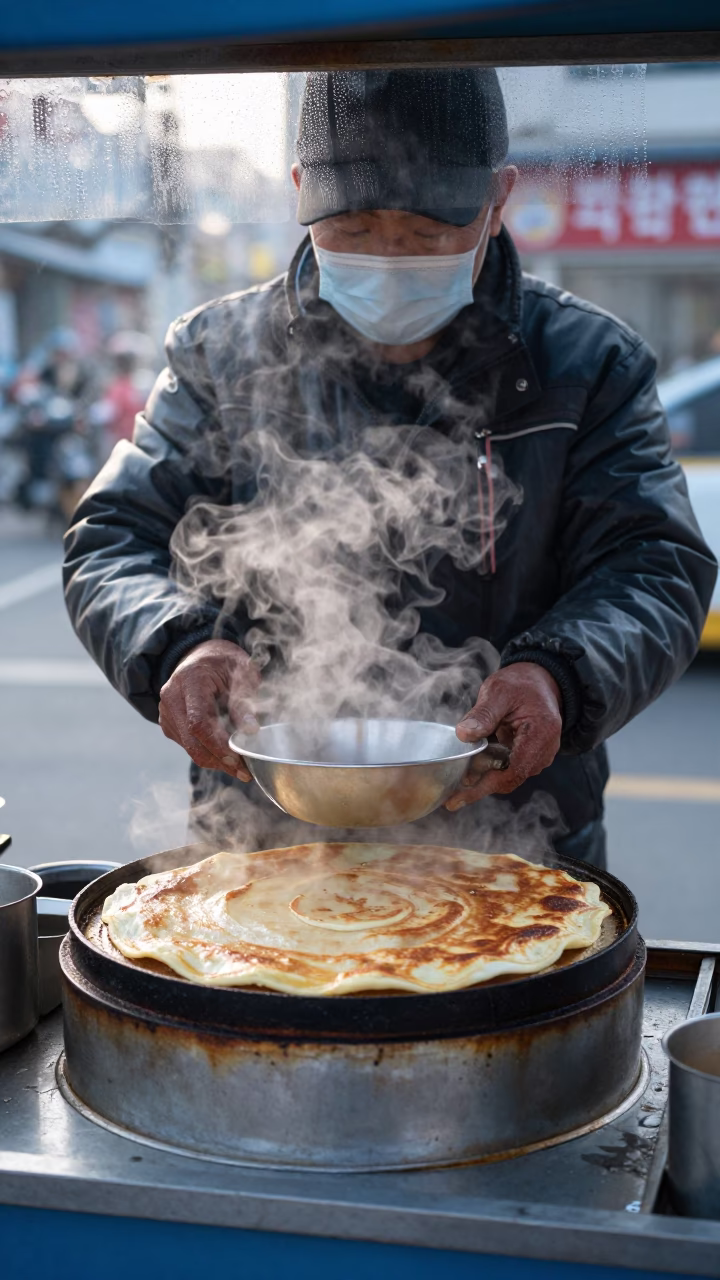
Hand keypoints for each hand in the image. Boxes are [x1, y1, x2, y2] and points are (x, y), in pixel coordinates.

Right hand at [159, 639, 258, 780]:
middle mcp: (171, 697)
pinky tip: (226, 753)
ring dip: (215, 760)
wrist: (200, 656)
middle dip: (220, 760)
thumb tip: (251, 730)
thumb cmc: (224, 663)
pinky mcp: (168, 723)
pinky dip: (208, 752)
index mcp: (190, 680)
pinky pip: (188, 745)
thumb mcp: (242, 674)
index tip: (239, 759)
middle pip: (192, 741)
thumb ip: (244, 702)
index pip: (199, 722)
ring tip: (240, 764)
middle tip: (244, 772)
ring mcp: (166, 712)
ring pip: (190, 748)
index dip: (218, 745)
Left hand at [444, 663, 561, 810]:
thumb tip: (464, 734)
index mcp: (541, 734)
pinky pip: (509, 768)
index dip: (484, 787)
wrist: (540, 681)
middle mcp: (545, 750)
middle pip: (509, 779)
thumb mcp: (499, 691)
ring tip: (459, 774)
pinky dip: (490, 767)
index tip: (458, 797)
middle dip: (479, 785)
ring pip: (508, 775)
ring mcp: (539, 755)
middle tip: (451, 790)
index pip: (512, 772)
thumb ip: (483, 714)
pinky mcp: (531, 755)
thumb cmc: (521, 683)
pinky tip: (473, 762)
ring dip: (484, 775)